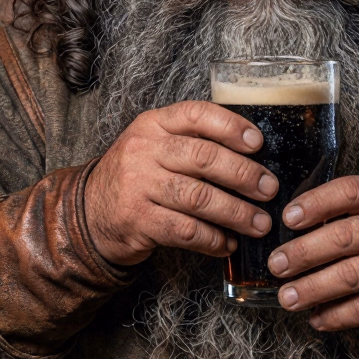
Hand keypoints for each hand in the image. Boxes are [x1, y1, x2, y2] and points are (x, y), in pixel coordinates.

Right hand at [84, 102, 277, 266]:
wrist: (89, 212)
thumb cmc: (137, 177)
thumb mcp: (155, 145)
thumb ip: (193, 142)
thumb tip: (253, 157)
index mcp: (154, 124)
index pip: (197, 115)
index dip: (232, 127)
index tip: (258, 144)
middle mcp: (145, 150)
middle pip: (204, 158)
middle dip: (244, 175)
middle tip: (268, 189)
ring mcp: (139, 186)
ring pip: (199, 198)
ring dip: (236, 213)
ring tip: (259, 223)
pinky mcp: (138, 221)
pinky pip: (186, 231)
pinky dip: (213, 240)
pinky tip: (228, 243)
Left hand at [266, 177, 358, 334]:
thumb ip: (352, 214)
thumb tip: (294, 230)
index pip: (352, 192)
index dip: (316, 203)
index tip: (288, 218)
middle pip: (347, 236)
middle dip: (305, 252)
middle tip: (277, 265)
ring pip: (353, 275)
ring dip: (314, 288)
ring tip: (287, 297)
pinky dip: (337, 316)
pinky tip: (317, 318)